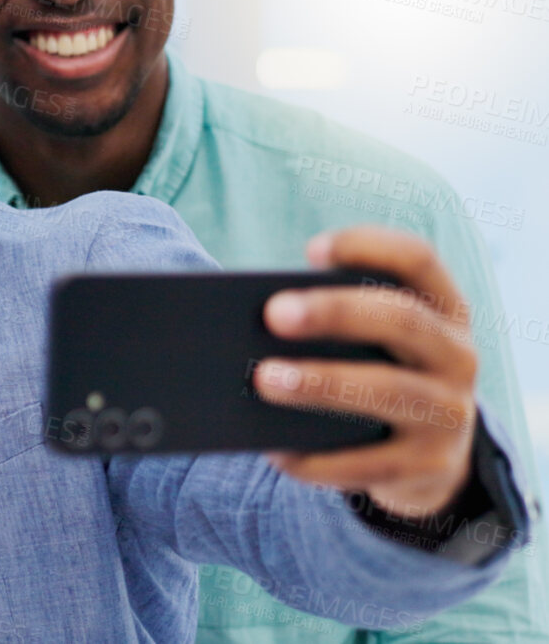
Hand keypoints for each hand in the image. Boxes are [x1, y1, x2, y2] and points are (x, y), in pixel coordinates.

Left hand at [254, 226, 477, 519]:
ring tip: (263, 379)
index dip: (369, 247)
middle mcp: (457, 355)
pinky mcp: (431, 465)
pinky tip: (276, 452)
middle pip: (402, 319)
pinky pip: (372, 462)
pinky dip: (320, 459)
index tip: (312, 250)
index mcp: (442, 309)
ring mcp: (451, 412)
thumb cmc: (376, 372)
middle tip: (273, 314)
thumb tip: (255, 320)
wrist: (429, 456)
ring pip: (389, 390)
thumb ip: (334, 322)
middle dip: (336, 312)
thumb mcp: (373, 341)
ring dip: (323, 383)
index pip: (418, 260)